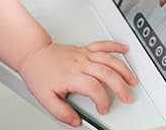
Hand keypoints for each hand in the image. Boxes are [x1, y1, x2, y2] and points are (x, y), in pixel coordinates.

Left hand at [17, 41, 138, 126]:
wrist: (33, 54)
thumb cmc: (39, 73)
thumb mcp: (45, 99)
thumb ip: (61, 112)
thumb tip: (75, 120)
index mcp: (72, 76)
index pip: (94, 88)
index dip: (102, 101)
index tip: (103, 108)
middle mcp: (80, 64)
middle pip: (106, 73)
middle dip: (120, 86)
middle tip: (126, 97)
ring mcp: (83, 55)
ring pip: (108, 59)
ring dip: (123, 69)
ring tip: (132, 79)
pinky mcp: (84, 49)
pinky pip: (102, 45)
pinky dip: (114, 46)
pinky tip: (124, 48)